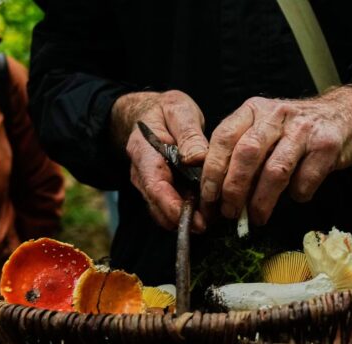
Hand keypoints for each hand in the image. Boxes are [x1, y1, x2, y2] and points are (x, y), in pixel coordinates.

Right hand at [112, 90, 208, 230]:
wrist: (148, 114)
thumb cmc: (165, 111)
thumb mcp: (179, 111)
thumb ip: (189, 134)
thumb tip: (198, 158)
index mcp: (144, 152)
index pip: (154, 185)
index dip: (171, 206)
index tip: (191, 218)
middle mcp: (141, 173)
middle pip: (157, 204)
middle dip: (181, 218)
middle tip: (207, 224)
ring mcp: (147, 184)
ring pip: (162, 210)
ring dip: (184, 218)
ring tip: (210, 218)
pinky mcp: (158, 189)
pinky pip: (168, 207)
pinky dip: (184, 213)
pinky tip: (205, 211)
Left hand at [200, 85, 351, 224]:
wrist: (345, 114)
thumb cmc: (296, 129)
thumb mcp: (264, 128)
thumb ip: (241, 152)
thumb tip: (218, 195)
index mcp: (253, 110)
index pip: (223, 138)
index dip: (212, 171)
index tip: (208, 199)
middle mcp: (276, 116)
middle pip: (246, 155)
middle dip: (234, 190)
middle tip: (229, 214)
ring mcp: (303, 130)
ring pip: (275, 171)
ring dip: (262, 201)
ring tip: (256, 218)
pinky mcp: (326, 146)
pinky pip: (305, 180)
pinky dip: (297, 194)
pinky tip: (295, 195)